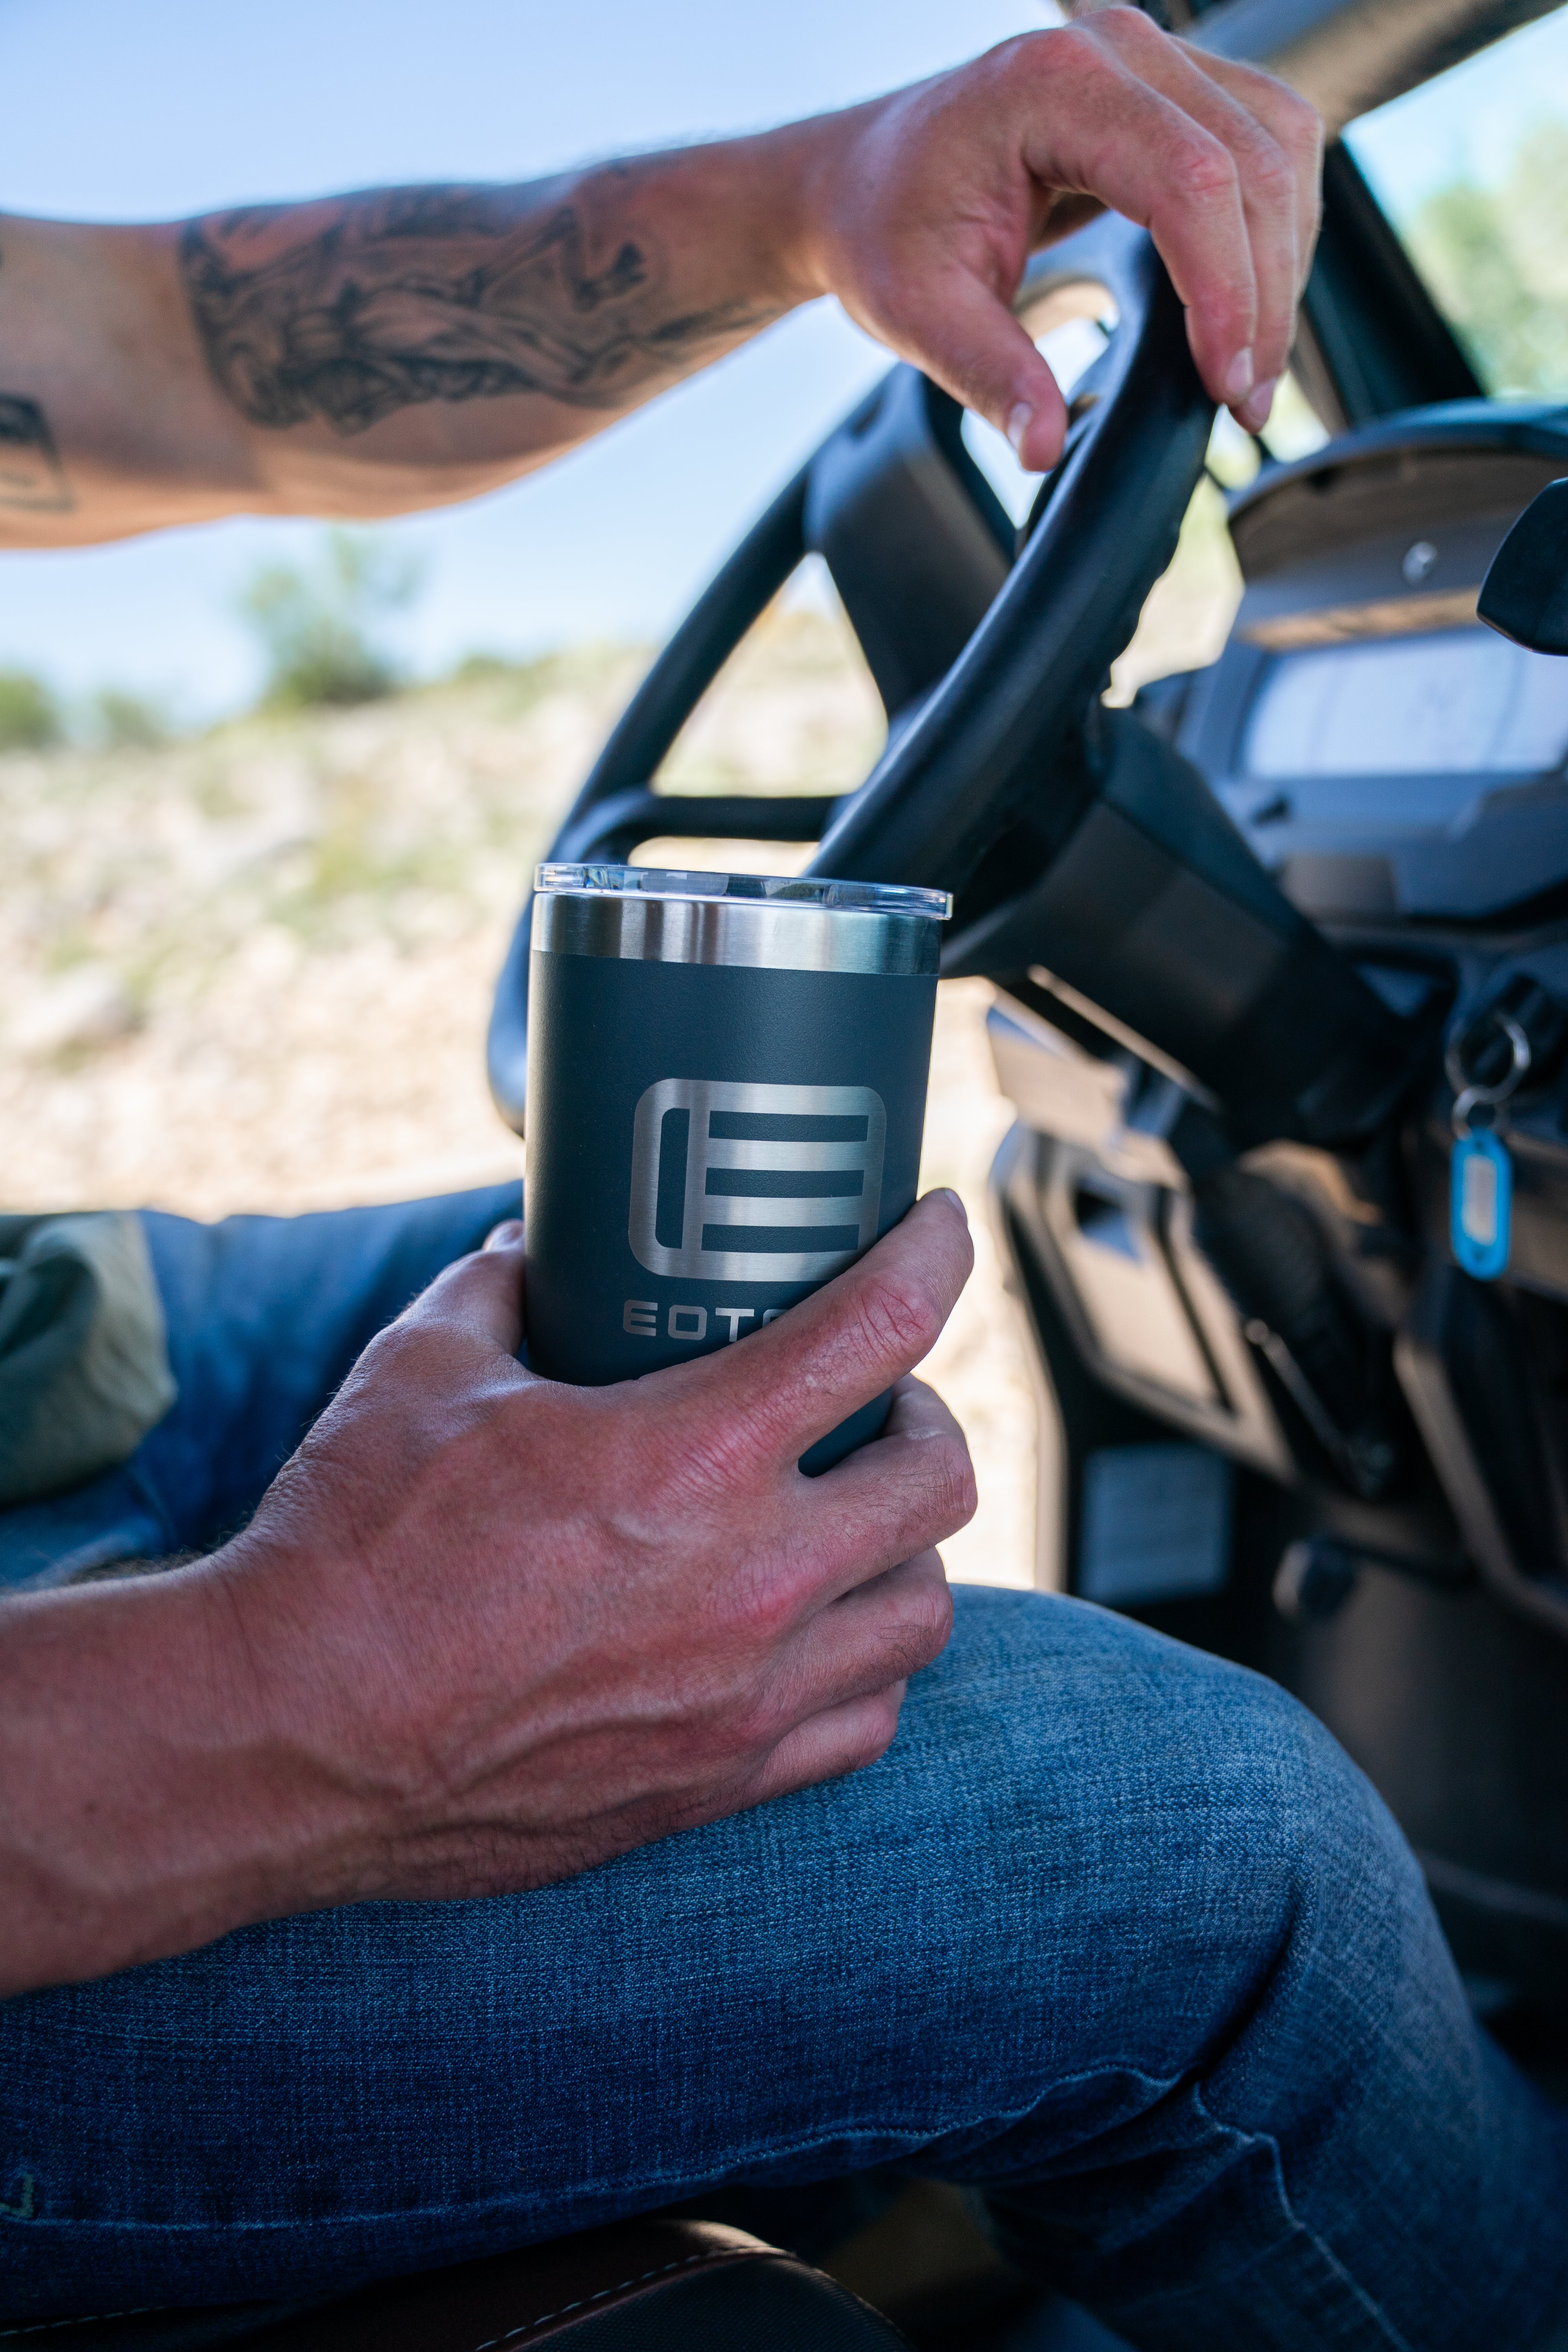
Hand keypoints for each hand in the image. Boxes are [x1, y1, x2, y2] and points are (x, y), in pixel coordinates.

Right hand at [215, 1188, 975, 1905]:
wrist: (290, 1736)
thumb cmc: (352, 1545)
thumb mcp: (422, 1371)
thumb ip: (497, 1291)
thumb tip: (532, 1253)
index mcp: (694, 1457)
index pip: (881, 1327)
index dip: (936, 1256)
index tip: (942, 1230)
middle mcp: (752, 1580)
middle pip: (941, 1479)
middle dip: (925, 1418)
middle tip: (876, 1402)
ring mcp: (746, 1696)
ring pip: (923, 1612)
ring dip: (906, 1548)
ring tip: (851, 1520)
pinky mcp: (717, 1783)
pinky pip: (864, 1723)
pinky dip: (863, 1667)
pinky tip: (816, 1634)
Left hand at [795, 6, 1321, 462]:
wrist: (863, 180)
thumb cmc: (885, 228)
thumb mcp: (919, 313)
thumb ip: (989, 376)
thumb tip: (1042, 446)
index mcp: (1050, 86)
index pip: (1188, 181)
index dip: (1224, 291)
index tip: (1225, 383)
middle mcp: (1115, 47)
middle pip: (1251, 162)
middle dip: (1265, 294)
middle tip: (1247, 400)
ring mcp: (1150, 56)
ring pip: (1279, 146)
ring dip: (1284, 262)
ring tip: (1253, 366)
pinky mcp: (1170, 86)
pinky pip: (1263, 142)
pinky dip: (1272, 230)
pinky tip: (1250, 305)